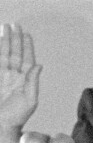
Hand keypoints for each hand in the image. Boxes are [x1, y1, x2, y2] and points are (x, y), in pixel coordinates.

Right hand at [0, 24, 41, 142]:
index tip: (26, 33)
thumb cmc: (16, 117)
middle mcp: (12, 76)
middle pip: (13, 53)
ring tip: (5, 28)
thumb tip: (39, 65)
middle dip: (14, 39)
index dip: (26, 46)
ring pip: (3, 55)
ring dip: (4, 42)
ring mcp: (2, 77)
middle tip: (14, 24)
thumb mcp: (29, 100)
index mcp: (23, 80)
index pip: (26, 58)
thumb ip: (33, 82)